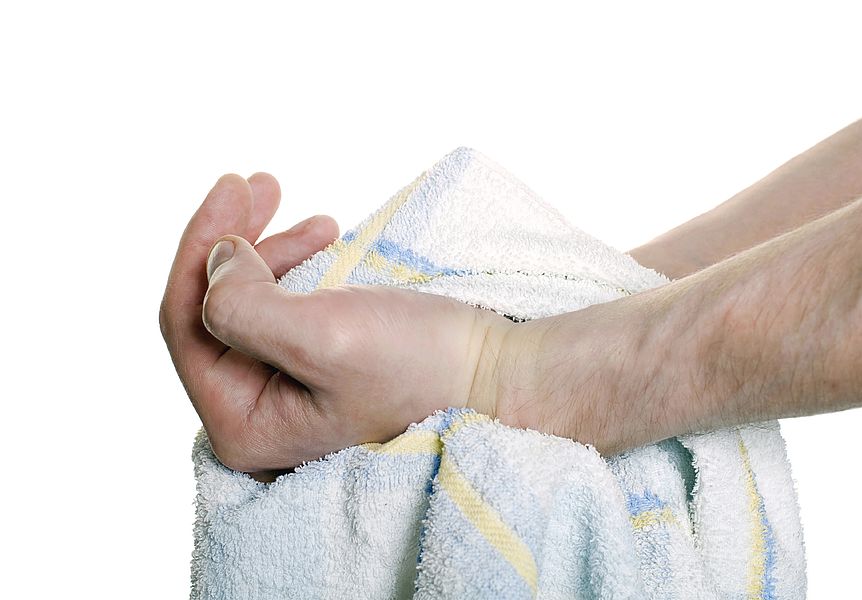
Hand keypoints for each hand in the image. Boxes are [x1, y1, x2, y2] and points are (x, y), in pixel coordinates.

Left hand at [160, 174, 513, 475]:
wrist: (497, 373)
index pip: (189, 325)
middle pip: (211, 311)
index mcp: (243, 424)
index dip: (202, 250)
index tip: (234, 187)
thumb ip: (243, 305)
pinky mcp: (314, 370)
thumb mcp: (323, 336)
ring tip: (309, 217)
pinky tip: (321, 240)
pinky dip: (292, 267)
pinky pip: (280, 308)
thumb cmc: (423, 365)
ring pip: (245, 303)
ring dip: (267, 249)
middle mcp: (254, 414)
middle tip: (261, 182)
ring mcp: (284, 394)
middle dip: (232, 241)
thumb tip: (217, 260)